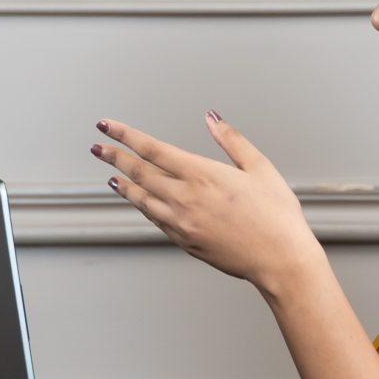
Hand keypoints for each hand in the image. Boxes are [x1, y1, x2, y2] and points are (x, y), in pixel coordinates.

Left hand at [94, 113, 321, 292]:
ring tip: (112, 174)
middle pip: (139, 173)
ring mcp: (181, 222)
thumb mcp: (259, 168)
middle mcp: (185, 198)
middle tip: (98, 148)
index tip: (107, 126)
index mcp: (202, 174)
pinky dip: (143, 206)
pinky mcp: (184, 241)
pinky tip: (140, 201)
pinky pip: (155, 219)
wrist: (280, 260)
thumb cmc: (276, 216)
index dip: (125, 135)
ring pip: (141, 199)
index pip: (152, 149)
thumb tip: (212, 118)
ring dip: (124, 184)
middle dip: (115, 158)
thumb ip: (231, 140)